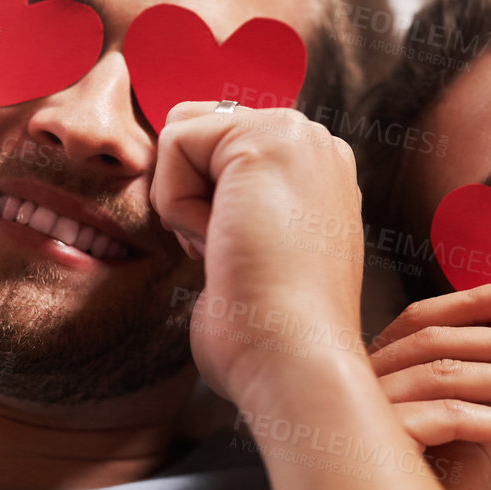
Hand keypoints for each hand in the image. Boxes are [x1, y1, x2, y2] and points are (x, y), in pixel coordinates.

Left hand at [149, 102, 366, 405]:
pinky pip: (173, 144)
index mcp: (317, 173)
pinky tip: (222, 240)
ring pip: (183, 135)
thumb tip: (201, 212)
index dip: (203, 201)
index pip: (220, 148)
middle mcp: (314, 145)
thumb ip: (237, 212)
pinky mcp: (264, 139)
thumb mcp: (255, 257)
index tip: (236, 253)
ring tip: (229, 246)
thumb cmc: (269, 335)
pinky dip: (177, 203)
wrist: (293, 358)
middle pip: (198, 131)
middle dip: (189, 192)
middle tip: (229, 250)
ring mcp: (297, 136)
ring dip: (183, 200)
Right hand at [370, 282, 490, 489]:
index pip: (420, 320)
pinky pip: (451, 418)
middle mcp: (356, 387)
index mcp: (371, 376)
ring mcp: (362, 414)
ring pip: (446, 374)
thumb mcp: (459, 440)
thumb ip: (476, 396)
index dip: (473, 301)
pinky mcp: (380, 445)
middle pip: (437, 340)